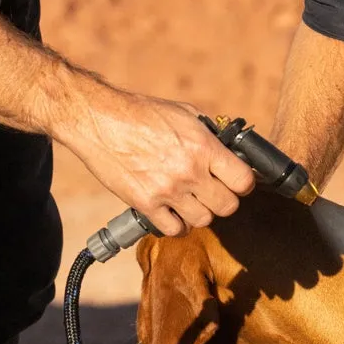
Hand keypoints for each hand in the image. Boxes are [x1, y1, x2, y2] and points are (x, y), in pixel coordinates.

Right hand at [51, 83, 253, 234]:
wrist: (100, 121)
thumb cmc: (142, 114)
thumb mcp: (185, 114)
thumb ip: (209, 135)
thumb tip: (229, 150)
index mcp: (202, 146)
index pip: (243, 180)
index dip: (243, 183)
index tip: (236, 182)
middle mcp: (189, 171)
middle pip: (227, 206)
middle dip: (224, 200)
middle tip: (213, 192)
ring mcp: (167, 191)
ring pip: (203, 220)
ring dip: (200, 212)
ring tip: (190, 200)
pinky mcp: (146, 204)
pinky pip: (174, 229)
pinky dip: (176, 224)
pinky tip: (172, 211)